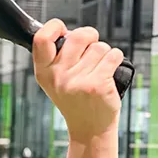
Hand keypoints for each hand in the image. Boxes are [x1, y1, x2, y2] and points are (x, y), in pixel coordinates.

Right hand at [33, 19, 123, 141]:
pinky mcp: (98, 85)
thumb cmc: (76, 101)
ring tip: (98, 70)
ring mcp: (78, 81)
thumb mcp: (55, 81)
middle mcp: (58, 77)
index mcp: (44, 72)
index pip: (41, 38)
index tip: (63, 30)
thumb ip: (57, 57)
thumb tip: (69, 31)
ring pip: (99, 46)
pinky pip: (113, 55)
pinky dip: (116, 59)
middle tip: (91, 49)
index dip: (54, 26)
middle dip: (89, 36)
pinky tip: (109, 72)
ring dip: (104, 54)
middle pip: (78, 36)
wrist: (89, 130)